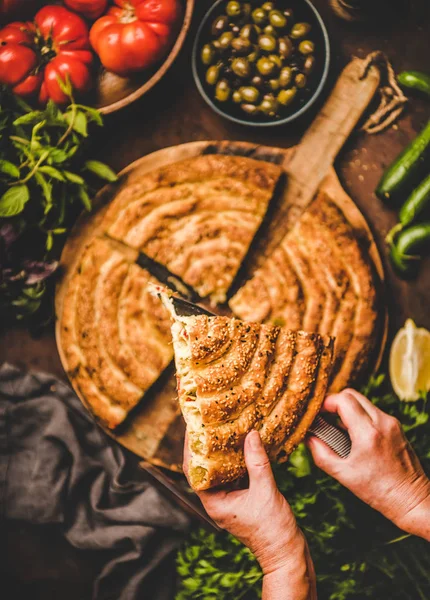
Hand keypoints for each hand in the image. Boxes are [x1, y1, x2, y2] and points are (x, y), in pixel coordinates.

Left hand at [184, 430, 315, 599]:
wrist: (287, 553)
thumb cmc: (273, 530)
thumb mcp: (265, 492)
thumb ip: (257, 462)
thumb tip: (251, 434)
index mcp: (214, 502)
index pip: (193, 471)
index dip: (190, 447)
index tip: (192, 426)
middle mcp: (217, 500)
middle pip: (204, 468)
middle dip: (206, 445)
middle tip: (207, 421)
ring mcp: (229, 499)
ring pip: (220, 470)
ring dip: (222, 450)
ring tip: (224, 427)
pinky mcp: (242, 498)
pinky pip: (235, 474)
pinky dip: (238, 459)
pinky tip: (244, 444)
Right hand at [307, 389, 429, 539]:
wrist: (411, 500)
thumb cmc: (378, 491)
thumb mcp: (343, 474)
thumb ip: (321, 453)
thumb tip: (308, 437)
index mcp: (368, 433)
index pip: (343, 399)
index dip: (326, 403)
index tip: (317, 414)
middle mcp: (382, 422)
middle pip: (352, 394)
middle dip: (335, 402)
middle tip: (325, 417)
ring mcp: (392, 423)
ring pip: (363, 402)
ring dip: (348, 409)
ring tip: (338, 428)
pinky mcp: (397, 427)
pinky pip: (373, 412)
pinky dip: (360, 417)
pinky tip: (354, 435)